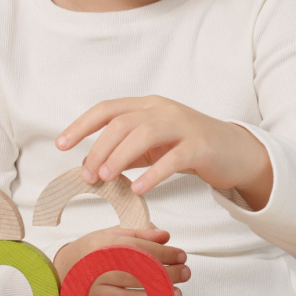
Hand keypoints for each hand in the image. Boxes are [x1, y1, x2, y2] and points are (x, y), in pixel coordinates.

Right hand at [52, 226, 187, 295]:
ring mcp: (94, 293)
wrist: (62, 272)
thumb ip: (139, 233)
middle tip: (185, 272)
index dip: (164, 252)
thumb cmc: (93, 252)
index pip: (138, 248)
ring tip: (177, 293)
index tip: (181, 255)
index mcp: (101, 246)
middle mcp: (96, 270)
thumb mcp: (112, 235)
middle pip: (135, 273)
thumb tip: (165, 236)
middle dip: (166, 274)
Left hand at [57, 95, 273, 206]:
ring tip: (106, 179)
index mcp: (146, 106)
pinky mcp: (200, 146)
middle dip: (99, 148)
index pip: (107, 109)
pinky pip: (173, 159)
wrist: (234, 151)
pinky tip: (138, 189)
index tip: (61, 145)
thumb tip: (90, 165)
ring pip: (144, 134)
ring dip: (119, 157)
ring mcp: (183, 125)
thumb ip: (124, 152)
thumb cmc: (187, 147)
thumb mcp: (151, 147)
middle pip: (121, 123)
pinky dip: (153, 174)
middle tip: (88, 175)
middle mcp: (162, 110)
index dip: (81, 125)